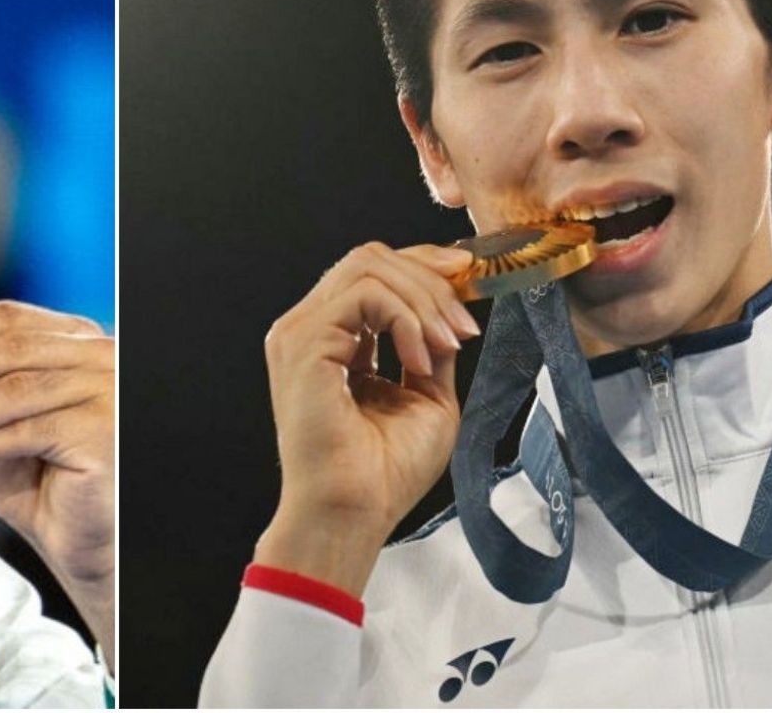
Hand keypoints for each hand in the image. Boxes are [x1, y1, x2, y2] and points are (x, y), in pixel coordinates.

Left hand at [0, 300, 114, 663]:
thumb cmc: (49, 484)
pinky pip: (23, 431)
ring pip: (12, 390)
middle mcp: (102, 358)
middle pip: (10, 347)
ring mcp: (108, 393)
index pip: (12, 318)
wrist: (87, 541)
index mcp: (80, 342)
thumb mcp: (3, 423)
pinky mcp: (102, 434)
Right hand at [255, 243, 478, 596]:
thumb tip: (451, 313)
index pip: (373, 274)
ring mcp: (301, 332)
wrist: (354, 512)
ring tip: (447, 345)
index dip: (423, 266)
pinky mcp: (304, 342)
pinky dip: (406, 318)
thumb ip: (432, 349)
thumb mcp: (427, 397)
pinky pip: (365, 294)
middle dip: (430, 279)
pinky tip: (420, 358)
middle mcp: (310, 329)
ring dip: (424, 299)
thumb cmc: (384, 472)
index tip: (469, 276)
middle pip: (371, 259)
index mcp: (332, 340)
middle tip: (464, 324)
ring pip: (369, 266)